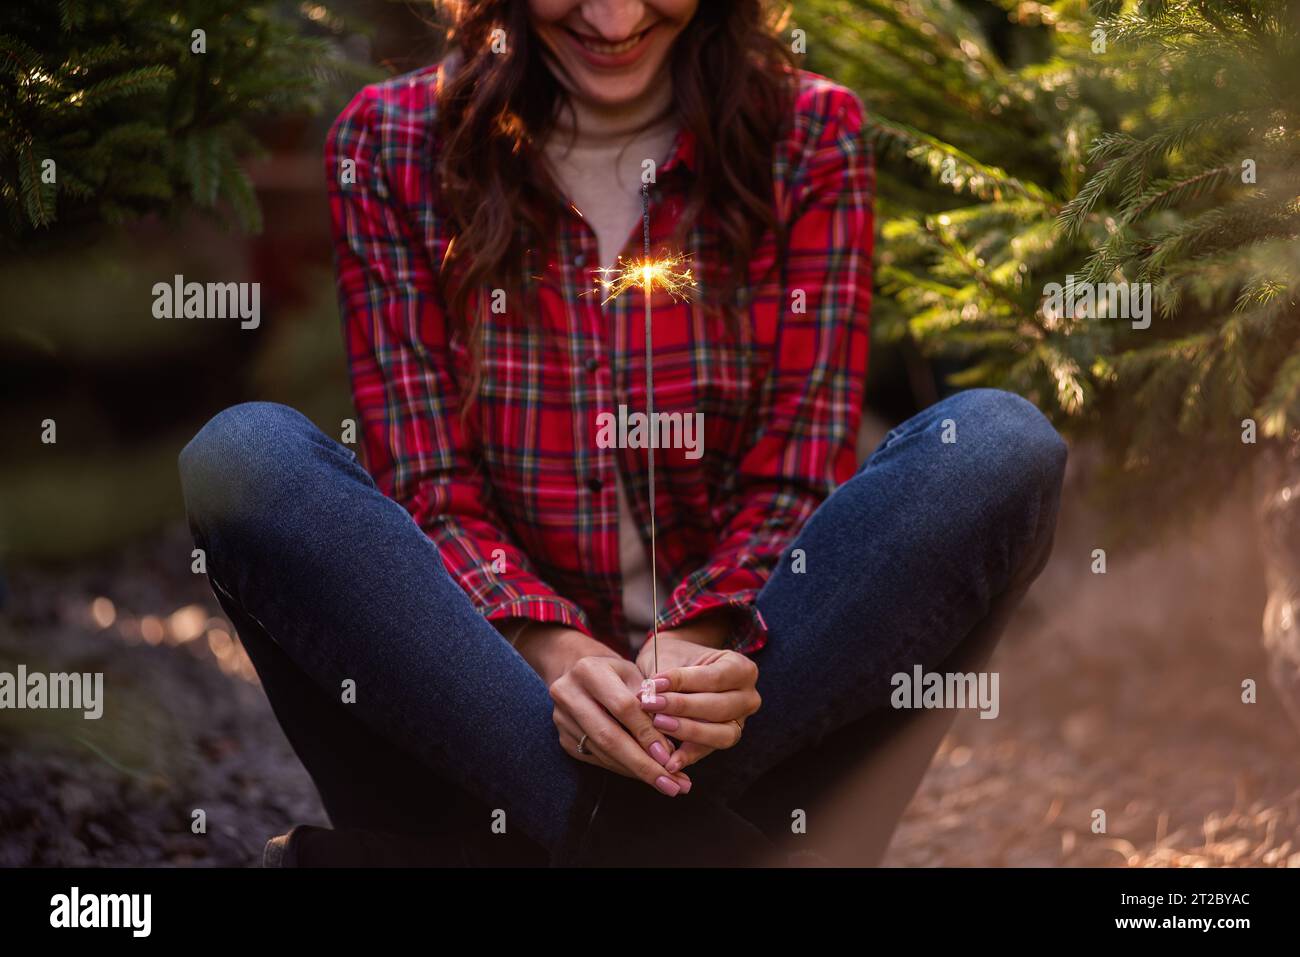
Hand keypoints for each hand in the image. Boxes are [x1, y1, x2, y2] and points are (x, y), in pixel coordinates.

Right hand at [539, 630, 692, 795]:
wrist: (576, 671)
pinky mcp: (564, 739)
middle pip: (609, 737)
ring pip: (604, 753)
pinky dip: (625, 769)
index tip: (670, 755)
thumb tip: (667, 748)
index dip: (646, 733)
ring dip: (637, 771)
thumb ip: (651, 705)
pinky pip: (598, 760)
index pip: (622, 707)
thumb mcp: (635, 675)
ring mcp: (562, 720)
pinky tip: (646, 775)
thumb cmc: (615, 672)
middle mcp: (568, 695)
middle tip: (672, 784)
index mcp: (589, 671)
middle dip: (643, 764)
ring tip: (668, 784)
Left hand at [637, 635, 760, 773]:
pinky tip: (669, 761)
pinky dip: (687, 755)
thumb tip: (649, 696)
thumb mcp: (673, 659)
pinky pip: (708, 750)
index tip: (654, 683)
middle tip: (651, 704)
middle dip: (682, 707)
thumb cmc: (677, 658)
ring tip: (658, 724)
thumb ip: (667, 678)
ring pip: (720, 734)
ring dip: (687, 730)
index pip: (714, 677)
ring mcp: (740, 721)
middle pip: (719, 707)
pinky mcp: (725, 740)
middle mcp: (748, 697)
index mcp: (741, 668)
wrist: (680, 664)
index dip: (684, 681)